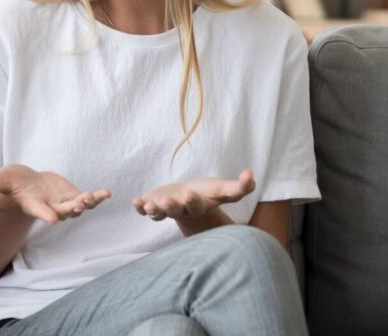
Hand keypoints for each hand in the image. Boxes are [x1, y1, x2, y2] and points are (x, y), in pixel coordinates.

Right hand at [0, 164, 110, 224]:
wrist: (25, 183)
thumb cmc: (10, 182)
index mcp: (33, 205)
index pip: (39, 212)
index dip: (45, 215)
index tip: (52, 219)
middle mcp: (50, 208)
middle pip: (62, 211)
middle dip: (71, 209)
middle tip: (79, 204)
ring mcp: (63, 203)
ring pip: (78, 207)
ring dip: (88, 203)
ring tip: (97, 195)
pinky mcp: (72, 196)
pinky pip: (87, 199)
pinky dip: (97, 197)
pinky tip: (107, 193)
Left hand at [133, 168, 255, 221]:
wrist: (189, 198)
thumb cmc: (207, 193)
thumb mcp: (223, 190)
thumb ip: (240, 187)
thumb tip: (251, 174)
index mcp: (199, 206)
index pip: (197, 205)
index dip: (193, 201)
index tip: (189, 193)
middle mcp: (182, 210)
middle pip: (176, 211)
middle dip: (171, 206)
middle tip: (167, 201)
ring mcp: (166, 210)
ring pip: (159, 213)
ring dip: (153, 210)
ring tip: (147, 206)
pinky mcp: (153, 205)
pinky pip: (144, 210)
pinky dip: (139, 207)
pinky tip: (135, 202)